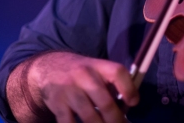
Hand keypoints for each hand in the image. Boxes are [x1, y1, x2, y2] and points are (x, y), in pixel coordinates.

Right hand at [7, 51, 138, 122]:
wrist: (50, 67)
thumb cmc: (82, 73)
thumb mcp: (98, 70)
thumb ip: (112, 85)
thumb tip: (127, 109)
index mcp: (99, 66)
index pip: (118, 73)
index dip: (128, 89)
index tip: (133, 103)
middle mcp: (84, 76)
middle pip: (105, 103)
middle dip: (116, 120)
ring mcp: (69, 90)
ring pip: (89, 116)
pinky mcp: (56, 103)